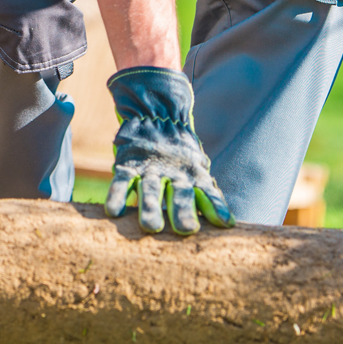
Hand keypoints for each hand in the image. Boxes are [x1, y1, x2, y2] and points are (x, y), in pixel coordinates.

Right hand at [103, 67, 232, 234]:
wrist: (156, 114)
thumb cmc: (180, 154)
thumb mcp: (197, 167)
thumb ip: (206, 192)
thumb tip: (228, 223)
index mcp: (193, 175)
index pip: (207, 193)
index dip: (216, 207)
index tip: (226, 223)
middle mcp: (173, 173)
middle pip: (179, 194)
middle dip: (183, 211)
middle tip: (188, 229)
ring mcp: (149, 169)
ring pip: (151, 190)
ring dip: (151, 208)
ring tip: (151, 227)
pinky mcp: (128, 165)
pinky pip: (121, 181)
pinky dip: (117, 195)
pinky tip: (114, 211)